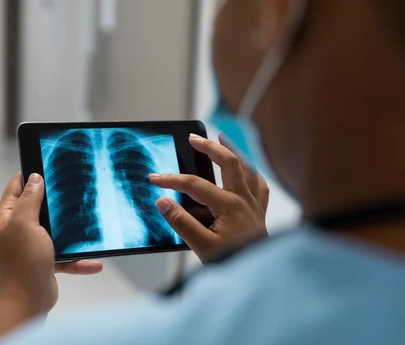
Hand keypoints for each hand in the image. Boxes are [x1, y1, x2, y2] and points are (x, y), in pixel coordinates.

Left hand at [0, 173, 102, 313]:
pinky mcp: (46, 260)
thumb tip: (35, 177)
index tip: (49, 164)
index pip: (17, 186)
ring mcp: (33, 245)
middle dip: (56, 199)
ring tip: (88, 221)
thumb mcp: (25, 223)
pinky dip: (79, 259)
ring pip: (55, 229)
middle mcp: (19, 228)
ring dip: (71, 230)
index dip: (31, 173)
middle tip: (74, 187)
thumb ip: (30, 199)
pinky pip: (67, 255)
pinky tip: (95, 262)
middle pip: (39, 205)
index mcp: (9, 216)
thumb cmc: (23, 262)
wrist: (27, 302)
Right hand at [150, 135, 268, 262]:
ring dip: (234, 151)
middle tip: (194, 138)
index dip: (171, 180)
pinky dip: (252, 173)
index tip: (155, 179)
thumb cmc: (233, 261)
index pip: (194, 185)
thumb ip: (181, 222)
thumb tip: (163, 202)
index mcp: (228, 206)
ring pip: (247, 168)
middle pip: (228, 162)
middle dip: (209, 147)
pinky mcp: (260, 212)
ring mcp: (254, 204)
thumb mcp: (201, 245)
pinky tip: (246, 168)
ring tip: (222, 138)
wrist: (259, 275)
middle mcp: (244, 199)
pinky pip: (260, 185)